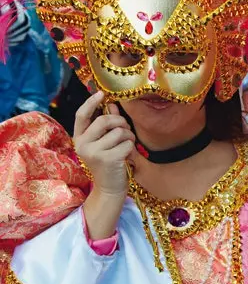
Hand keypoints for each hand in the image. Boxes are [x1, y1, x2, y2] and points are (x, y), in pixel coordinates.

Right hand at [74, 92, 135, 239]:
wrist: (109, 189)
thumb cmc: (109, 163)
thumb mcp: (104, 143)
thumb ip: (107, 125)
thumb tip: (113, 105)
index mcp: (79, 139)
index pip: (81, 115)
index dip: (91, 103)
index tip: (102, 94)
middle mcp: (82, 144)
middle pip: (105, 120)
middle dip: (121, 122)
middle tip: (126, 131)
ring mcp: (93, 152)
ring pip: (119, 132)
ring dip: (129, 137)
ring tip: (127, 146)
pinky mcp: (107, 159)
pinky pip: (127, 144)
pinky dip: (132, 148)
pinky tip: (127, 157)